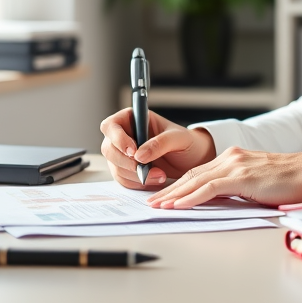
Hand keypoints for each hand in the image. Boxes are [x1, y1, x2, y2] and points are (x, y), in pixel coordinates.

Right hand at [100, 109, 215, 189]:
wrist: (193, 160)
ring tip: (159, 175)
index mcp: (134, 119)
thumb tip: (139, 155)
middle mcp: (125, 135)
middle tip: (144, 169)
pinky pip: (123, 179)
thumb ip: (160, 143)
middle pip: (108, 149)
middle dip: (126, 162)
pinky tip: (155, 180)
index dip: (117, 138)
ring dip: (135, 175)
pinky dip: (137, 183)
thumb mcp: (179, 138)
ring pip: (115, 166)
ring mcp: (124, 154)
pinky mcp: (128, 170)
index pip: (111, 125)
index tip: (133, 151)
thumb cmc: (187, 142)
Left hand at [146, 147, 301, 208]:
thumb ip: (238, 187)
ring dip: (174, 195)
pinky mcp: (241, 177)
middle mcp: (231, 157)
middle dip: (170, 190)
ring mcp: (235, 165)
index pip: (199, 173)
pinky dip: (191, 197)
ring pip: (196, 180)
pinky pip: (209, 188)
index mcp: (234, 158)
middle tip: (152, 202)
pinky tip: (178, 205)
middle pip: (192, 175)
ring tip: (158, 206)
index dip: (180, 185)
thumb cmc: (289, 181)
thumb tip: (221, 202)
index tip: (165, 196)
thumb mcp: (257, 182)